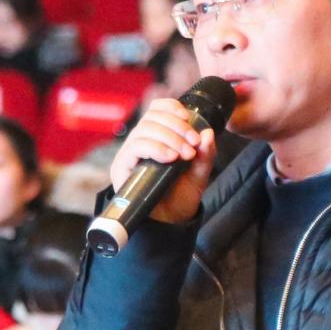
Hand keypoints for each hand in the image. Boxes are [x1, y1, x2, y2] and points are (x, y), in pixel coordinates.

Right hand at [108, 97, 218, 224]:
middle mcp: (140, 142)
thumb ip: (206, 154)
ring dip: (169, 137)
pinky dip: (155, 148)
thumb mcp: (200, 173)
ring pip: (144, 129)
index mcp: (156, 136)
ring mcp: (130, 154)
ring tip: (184, 154)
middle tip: (193, 144)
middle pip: (152, 117)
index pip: (157, 108)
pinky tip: (170, 157)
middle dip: (176, 126)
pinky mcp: (122, 167)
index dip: (172, 108)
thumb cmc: (181, 196)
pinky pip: (135, 147)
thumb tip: (208, 133)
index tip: (188, 119)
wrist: (170, 222)